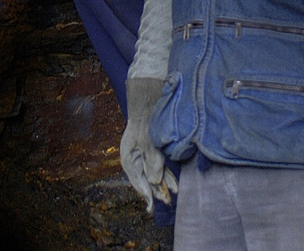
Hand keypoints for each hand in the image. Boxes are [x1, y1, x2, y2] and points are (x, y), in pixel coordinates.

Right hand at [120, 78, 175, 211]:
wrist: (150, 99)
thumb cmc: (146, 120)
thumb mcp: (148, 142)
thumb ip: (152, 162)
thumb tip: (156, 182)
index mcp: (128, 157)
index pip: (137, 180)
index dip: (146, 193)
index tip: (152, 204)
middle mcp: (135, 158)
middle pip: (146, 179)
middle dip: (156, 191)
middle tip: (166, 202)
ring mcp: (144, 154)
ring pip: (154, 174)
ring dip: (164, 184)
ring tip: (173, 196)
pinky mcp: (153, 150)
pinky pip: (160, 166)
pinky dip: (167, 174)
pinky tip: (175, 184)